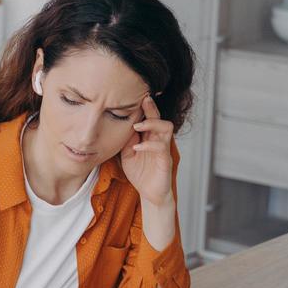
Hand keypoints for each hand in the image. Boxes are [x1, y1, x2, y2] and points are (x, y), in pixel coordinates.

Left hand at [119, 93, 174, 207]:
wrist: (149, 193)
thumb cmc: (139, 173)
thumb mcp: (127, 154)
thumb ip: (126, 140)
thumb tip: (121, 126)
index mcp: (150, 136)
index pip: (149, 117)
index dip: (145, 106)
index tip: (137, 94)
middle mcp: (159, 139)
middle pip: (160, 117)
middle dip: (151, 107)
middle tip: (143, 99)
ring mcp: (163, 149)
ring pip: (166, 128)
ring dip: (152, 124)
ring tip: (137, 127)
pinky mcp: (166, 160)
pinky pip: (161, 147)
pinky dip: (149, 145)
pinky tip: (137, 147)